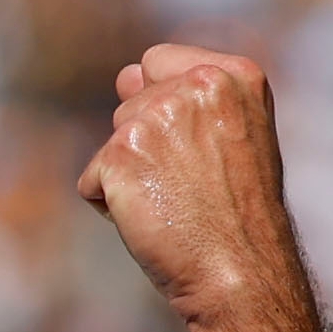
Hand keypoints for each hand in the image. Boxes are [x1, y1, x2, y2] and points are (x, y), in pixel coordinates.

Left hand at [78, 44, 300, 327]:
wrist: (241, 270)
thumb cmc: (237, 212)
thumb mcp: (232, 136)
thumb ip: (185, 99)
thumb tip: (125, 74)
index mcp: (234, 73)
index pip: (157, 60)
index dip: (162, 104)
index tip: (199, 145)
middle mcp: (196, 84)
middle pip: (128, 102)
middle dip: (146, 144)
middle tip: (192, 184)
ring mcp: (155, 117)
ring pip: (110, 141)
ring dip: (129, 175)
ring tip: (176, 202)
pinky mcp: (120, 155)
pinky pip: (92, 180)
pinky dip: (111, 206)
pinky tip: (154, 220)